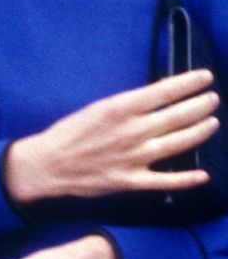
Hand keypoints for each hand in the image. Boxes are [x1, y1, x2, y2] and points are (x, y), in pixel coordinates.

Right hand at [6, 69, 218, 205]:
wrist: (48, 164)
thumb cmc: (69, 133)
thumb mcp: (95, 108)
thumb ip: (126, 106)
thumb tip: (156, 97)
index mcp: (120, 109)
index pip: (164, 92)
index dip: (189, 83)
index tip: (205, 77)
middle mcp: (131, 132)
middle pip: (178, 116)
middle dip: (201, 105)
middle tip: (213, 98)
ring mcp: (134, 158)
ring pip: (178, 143)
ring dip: (200, 131)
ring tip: (212, 122)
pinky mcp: (131, 181)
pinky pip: (166, 181)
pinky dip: (187, 179)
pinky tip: (204, 175)